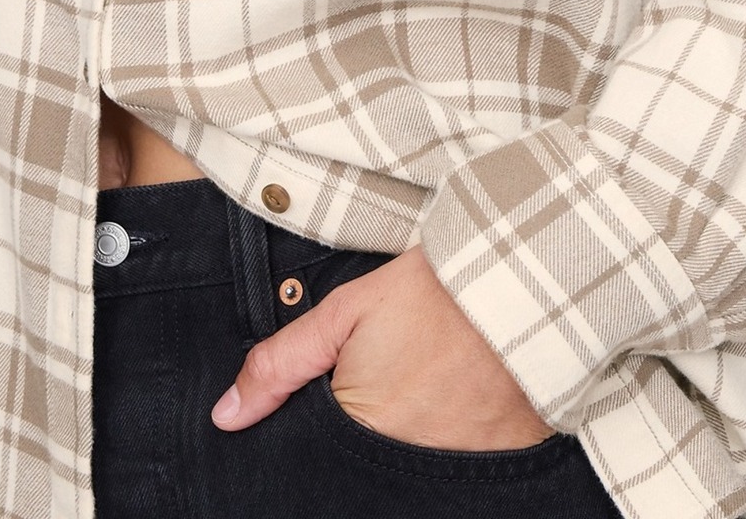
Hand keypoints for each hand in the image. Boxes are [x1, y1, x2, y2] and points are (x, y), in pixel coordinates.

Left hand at [210, 245, 556, 449]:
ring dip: (409, 439)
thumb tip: (226, 416)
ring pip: (408, 469)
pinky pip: (460, 469)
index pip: (318, 458)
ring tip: (424, 391)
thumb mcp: (346, 312)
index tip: (344, 398)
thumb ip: (281, 364)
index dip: (324, 429)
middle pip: (363, 465)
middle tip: (391, 388)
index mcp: (362, 427)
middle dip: (367, 436)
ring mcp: (456, 466)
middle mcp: (406, 460)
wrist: (519, 277)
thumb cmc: (430, 292)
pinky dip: (453, 441)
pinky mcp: (503, 459)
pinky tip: (457, 405)